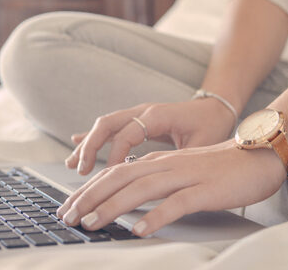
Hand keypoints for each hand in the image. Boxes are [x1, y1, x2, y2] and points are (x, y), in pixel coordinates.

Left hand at [57, 140, 285, 235]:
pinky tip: (139, 230)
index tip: (70, 206)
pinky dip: (156, 216)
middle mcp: (166, 165)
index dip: (89, 189)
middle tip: (68, 217)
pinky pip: (177, 204)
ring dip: (113, 206)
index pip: (115, 173)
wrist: (255, 157)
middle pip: (120, 178)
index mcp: (157, 162)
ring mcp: (185, 176)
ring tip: (91, 223)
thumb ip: (154, 180)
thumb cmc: (216, 169)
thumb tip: (128, 198)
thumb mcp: (179, 171)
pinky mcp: (205, 190)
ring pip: (142, 189)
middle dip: (90, 197)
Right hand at [66, 98, 236, 174]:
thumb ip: (180, 158)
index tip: (108, 177)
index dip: (115, 155)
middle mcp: (144, 111)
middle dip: (90, 146)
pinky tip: (78, 144)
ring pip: (105, 125)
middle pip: (108, 124)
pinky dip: (94, 137)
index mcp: (158, 115)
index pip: (127, 134)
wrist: (215, 107)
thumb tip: (158, 180)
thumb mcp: (201, 143)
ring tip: (72, 164)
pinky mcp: (137, 119)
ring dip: (88, 143)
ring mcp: (138, 113)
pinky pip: (111, 127)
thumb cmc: (211, 125)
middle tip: (79, 170)